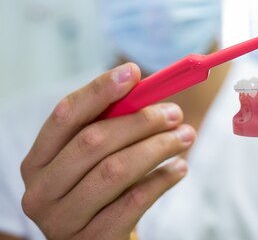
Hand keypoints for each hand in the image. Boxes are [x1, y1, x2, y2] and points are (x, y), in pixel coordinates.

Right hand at [20, 63, 195, 239]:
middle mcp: (41, 191)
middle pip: (93, 142)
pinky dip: (162, 179)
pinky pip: (134, 201)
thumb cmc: (103, 190)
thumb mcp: (98, 157)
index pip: (65, 115)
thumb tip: (146, 83)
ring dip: (158, 147)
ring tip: (186, 136)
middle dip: (141, 121)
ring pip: (116, 170)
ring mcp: (63, 220)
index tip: (134, 71)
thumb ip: (112, 122)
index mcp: (38, 161)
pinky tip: (179, 168)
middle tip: (175, 113)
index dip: (99, 90)